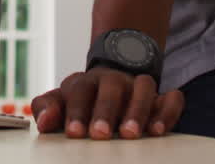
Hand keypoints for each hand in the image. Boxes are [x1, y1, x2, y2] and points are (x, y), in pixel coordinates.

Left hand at [31, 67, 184, 139]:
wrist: (112, 79)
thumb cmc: (84, 99)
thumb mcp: (62, 102)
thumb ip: (48, 109)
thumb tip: (42, 122)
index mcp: (87, 82)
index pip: (80, 91)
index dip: (76, 111)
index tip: (75, 133)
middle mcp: (114, 81)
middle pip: (111, 87)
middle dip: (105, 111)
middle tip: (100, 134)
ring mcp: (138, 87)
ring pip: (143, 87)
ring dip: (137, 110)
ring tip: (130, 134)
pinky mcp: (161, 97)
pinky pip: (171, 98)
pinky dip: (167, 111)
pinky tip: (158, 130)